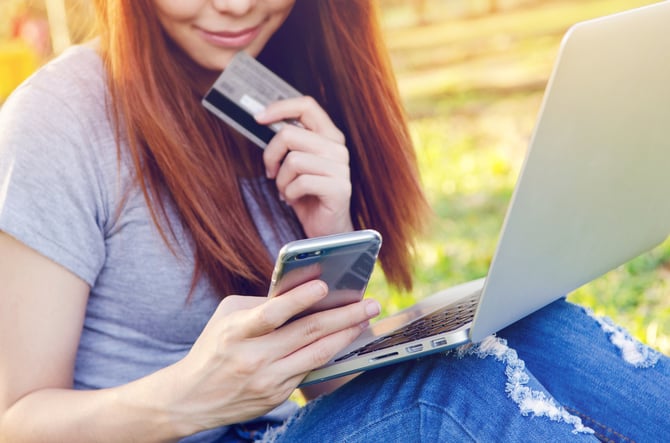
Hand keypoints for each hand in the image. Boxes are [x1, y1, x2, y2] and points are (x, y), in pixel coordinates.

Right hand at [166, 281, 380, 434]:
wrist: (191, 398)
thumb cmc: (214, 346)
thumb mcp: (228, 317)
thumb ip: (262, 304)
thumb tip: (303, 294)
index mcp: (237, 331)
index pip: (272, 314)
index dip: (299, 299)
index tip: (324, 285)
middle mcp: (253, 357)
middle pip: (307, 333)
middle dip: (344, 316)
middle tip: (370, 303)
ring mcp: (267, 379)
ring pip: (316, 354)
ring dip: (346, 335)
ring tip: (365, 319)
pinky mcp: (277, 394)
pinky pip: (310, 370)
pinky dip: (330, 352)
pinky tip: (345, 340)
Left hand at [255, 97, 352, 236]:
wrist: (327, 229)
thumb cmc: (308, 196)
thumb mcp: (297, 164)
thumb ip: (289, 142)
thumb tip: (263, 120)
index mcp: (330, 136)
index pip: (307, 106)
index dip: (280, 108)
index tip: (259, 118)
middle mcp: (338, 148)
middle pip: (290, 134)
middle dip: (271, 155)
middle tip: (270, 171)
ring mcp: (341, 168)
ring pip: (293, 160)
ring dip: (281, 180)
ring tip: (286, 190)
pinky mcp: (338, 188)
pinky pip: (300, 183)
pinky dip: (289, 194)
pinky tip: (294, 199)